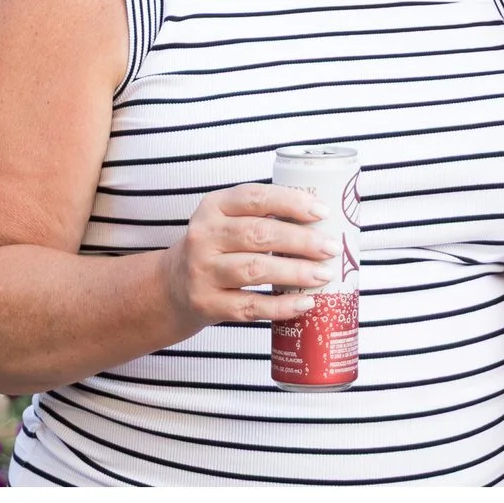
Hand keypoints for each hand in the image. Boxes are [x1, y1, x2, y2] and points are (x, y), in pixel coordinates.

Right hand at [158, 183, 342, 335]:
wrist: (172, 287)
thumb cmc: (215, 249)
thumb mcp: (227, 222)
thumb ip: (264, 217)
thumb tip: (325, 224)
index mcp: (214, 207)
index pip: (254, 197)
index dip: (290, 202)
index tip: (322, 212)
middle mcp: (204, 236)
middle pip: (258, 234)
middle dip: (301, 241)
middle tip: (332, 248)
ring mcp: (203, 272)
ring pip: (255, 269)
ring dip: (295, 273)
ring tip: (324, 275)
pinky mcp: (207, 304)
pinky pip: (250, 305)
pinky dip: (281, 305)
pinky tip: (305, 303)